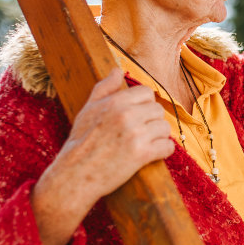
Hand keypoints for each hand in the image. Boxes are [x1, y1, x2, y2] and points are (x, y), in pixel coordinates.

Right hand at [32, 68, 174, 244]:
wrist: (76, 174)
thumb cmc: (81, 141)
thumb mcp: (88, 109)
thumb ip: (104, 88)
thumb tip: (117, 70)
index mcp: (115, 102)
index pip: (147, 93)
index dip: (144, 104)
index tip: (138, 116)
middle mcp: (127, 115)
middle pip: (158, 110)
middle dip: (152, 121)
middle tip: (141, 132)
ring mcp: (136, 135)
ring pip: (164, 128)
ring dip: (158, 136)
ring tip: (145, 143)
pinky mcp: (142, 155)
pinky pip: (168, 146)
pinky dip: (163, 151)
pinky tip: (152, 154)